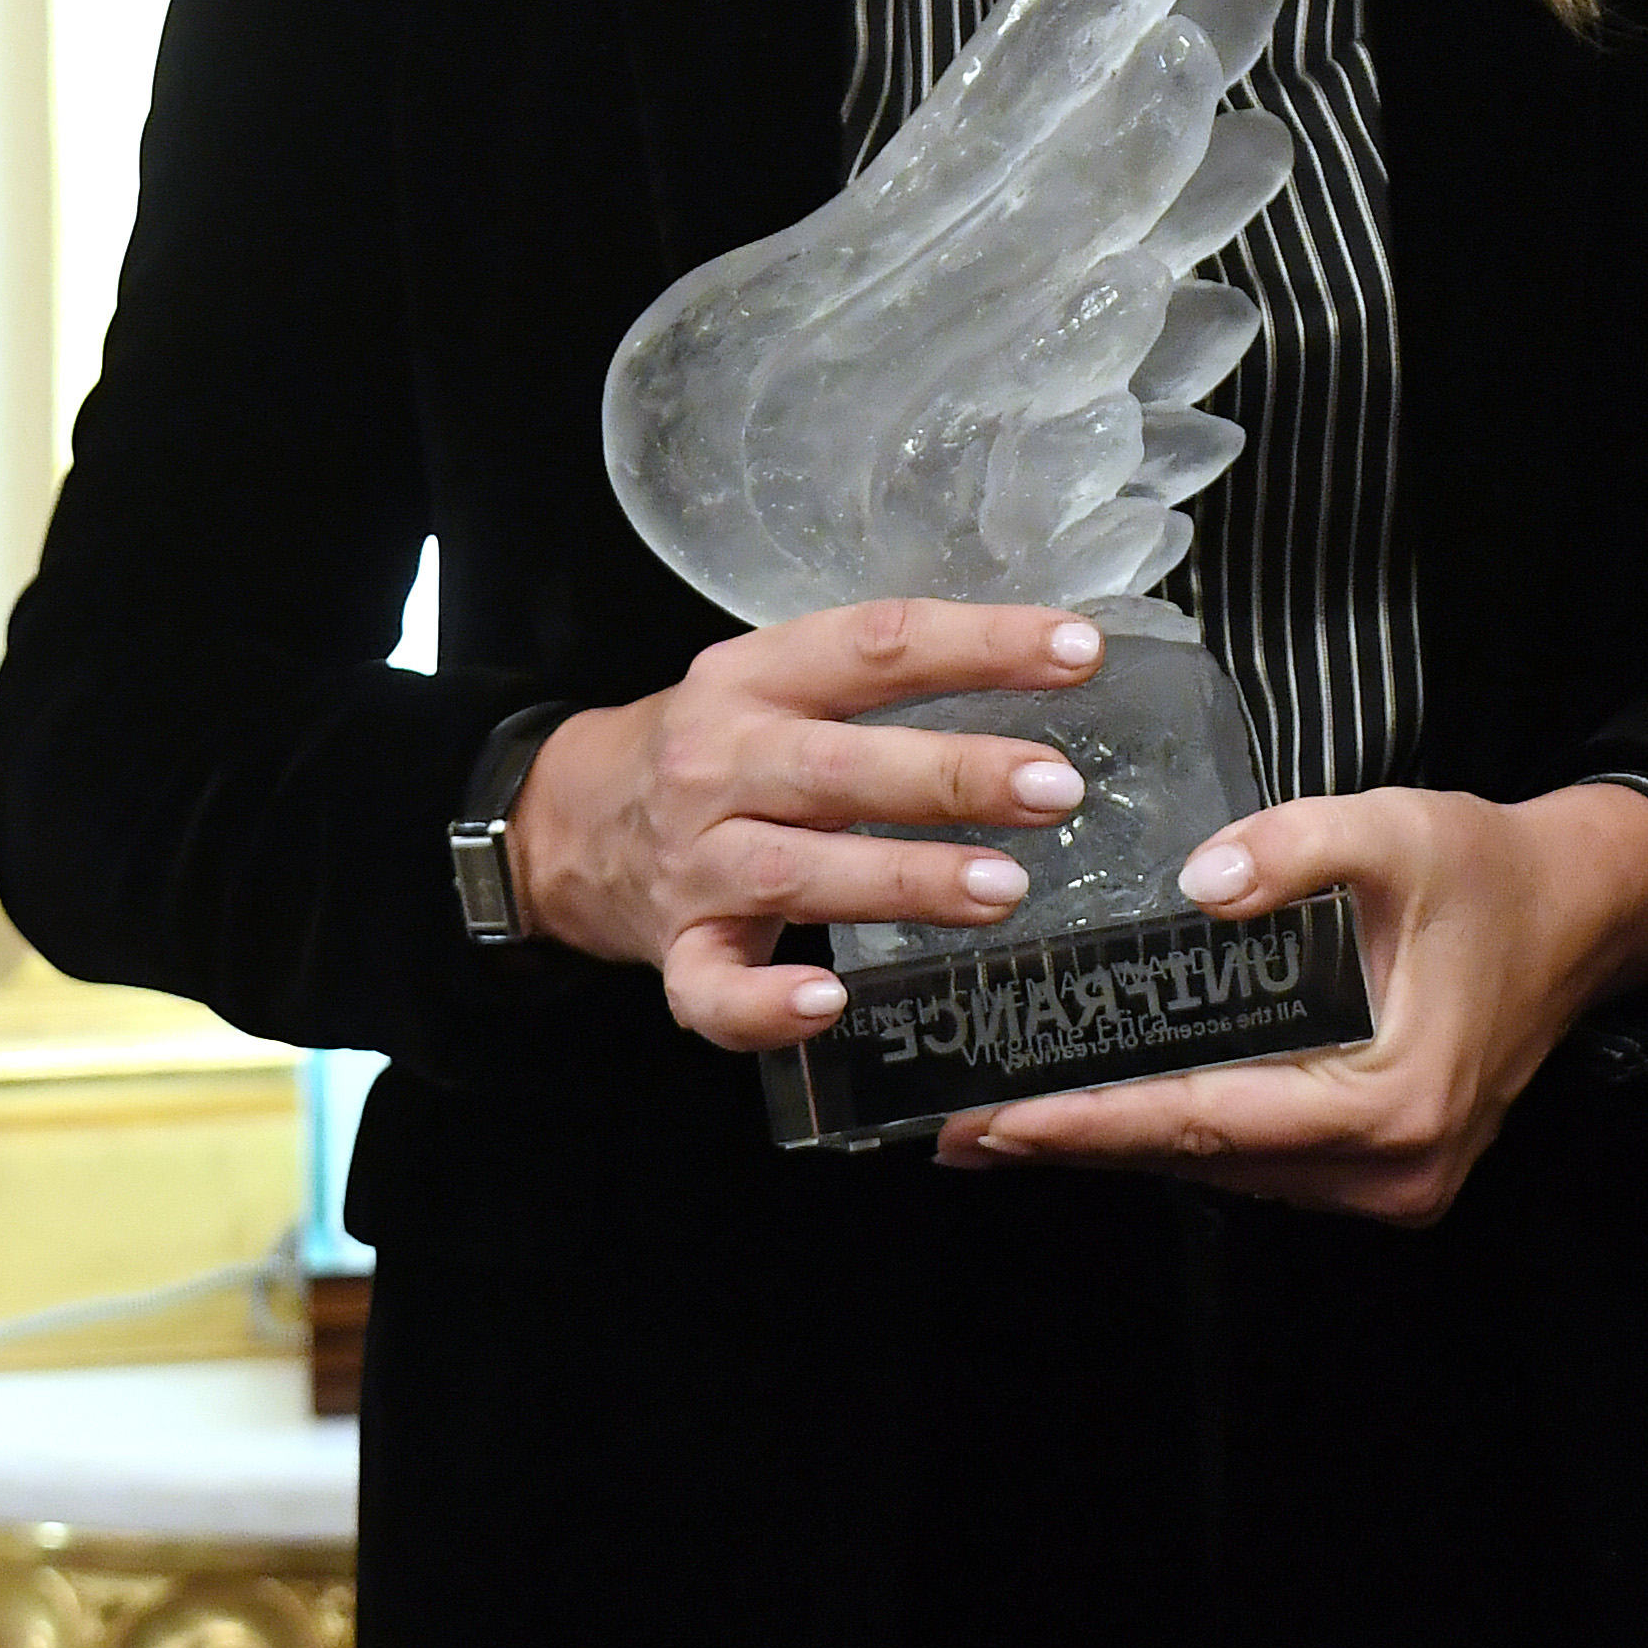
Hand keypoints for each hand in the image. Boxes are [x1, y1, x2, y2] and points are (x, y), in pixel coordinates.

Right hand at [507, 599, 1107, 1050]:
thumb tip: (1050, 666)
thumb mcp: (781, 683)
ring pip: (796, 871)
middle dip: (952, 776)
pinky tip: (831, 1002)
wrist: (567, 819)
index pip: (876, 643)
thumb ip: (884, 680)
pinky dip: (766, 1004)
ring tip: (1004, 891)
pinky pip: (713, 988)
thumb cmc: (718, 747)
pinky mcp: (677, 950)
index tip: (1080, 652)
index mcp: (757, 677)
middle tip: (1057, 789)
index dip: (981, 644)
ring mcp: (694, 861)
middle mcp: (720, 762)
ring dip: (901, 882)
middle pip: (838, 765)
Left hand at [931, 778, 1647, 1225]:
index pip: (1208, 1119)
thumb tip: (1196, 886)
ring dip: (1124, 1142)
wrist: (1581, 914)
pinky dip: (1184, 1135)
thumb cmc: (1488, 869)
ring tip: (1010, 1117)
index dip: (1094, 1121)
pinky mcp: (1386, 1177)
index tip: (998, 1120)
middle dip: (1079, 1140)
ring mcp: (1391, 1187)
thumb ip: (1295, 846)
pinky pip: (1260, 1161)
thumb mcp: (1398, 826)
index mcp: (1394, 1102)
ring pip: (1226, 1171)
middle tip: (961, 1126)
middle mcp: (1391, 1171)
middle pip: (1203, 1161)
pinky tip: (1112, 1107)